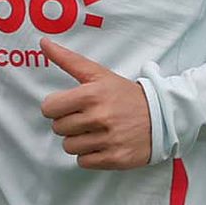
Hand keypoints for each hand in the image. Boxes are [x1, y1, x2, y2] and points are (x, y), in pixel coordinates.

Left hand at [39, 39, 153, 169]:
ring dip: (79, 140)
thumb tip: (43, 42)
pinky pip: (84, 162)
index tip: (70, 106)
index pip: (49, 108)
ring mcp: (107, 140)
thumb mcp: (99, 74)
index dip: (57, 107)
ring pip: (69, 147)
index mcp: (91, 95)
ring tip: (96, 131)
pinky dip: (91, 155)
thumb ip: (69, 60)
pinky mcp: (115, 159)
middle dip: (70, 123)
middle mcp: (99, 118)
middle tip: (88, 118)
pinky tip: (103, 143)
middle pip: (58, 128)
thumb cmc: (126, 95)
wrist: (162, 117)